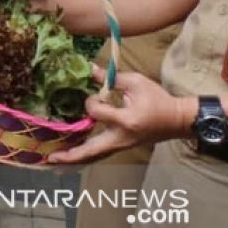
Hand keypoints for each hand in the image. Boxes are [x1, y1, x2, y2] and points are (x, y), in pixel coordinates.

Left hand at [47, 65, 195, 164]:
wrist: (177, 120)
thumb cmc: (158, 99)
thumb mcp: (136, 82)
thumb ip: (110, 78)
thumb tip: (88, 68)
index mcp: (126, 121)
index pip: (96, 112)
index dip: (92, 101)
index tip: (98, 94)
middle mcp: (122, 138)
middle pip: (92, 150)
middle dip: (71, 155)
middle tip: (50, 157)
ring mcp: (122, 145)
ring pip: (96, 155)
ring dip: (76, 158)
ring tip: (55, 159)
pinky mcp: (123, 146)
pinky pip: (101, 153)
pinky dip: (87, 154)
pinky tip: (74, 154)